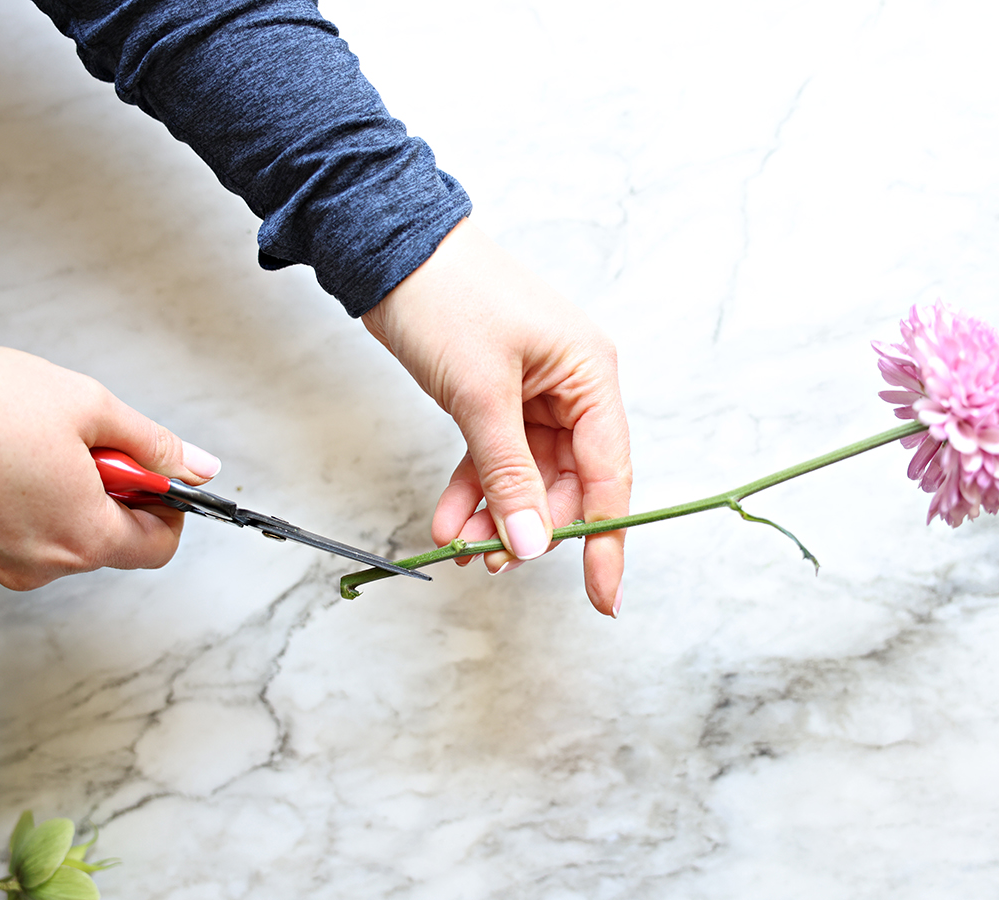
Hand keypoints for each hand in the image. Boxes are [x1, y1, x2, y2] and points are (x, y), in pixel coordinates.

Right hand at [0, 341, 220, 589]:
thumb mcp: (86, 406)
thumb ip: (152, 443)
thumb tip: (200, 467)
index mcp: (82, 539)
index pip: (157, 546)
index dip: (167, 505)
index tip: (154, 471)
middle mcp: (40, 568)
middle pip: (108, 540)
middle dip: (111, 490)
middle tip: (81, 438)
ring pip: (61, 534)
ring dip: (65, 492)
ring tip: (27, 439)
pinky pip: (17, 532)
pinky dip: (23, 499)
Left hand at [362, 219, 631, 616]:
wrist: (388, 249)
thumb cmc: (448, 299)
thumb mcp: (481, 394)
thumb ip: (509, 475)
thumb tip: (534, 543)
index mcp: (592, 377)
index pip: (610, 476)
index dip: (606, 540)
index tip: (603, 598)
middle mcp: (573, 389)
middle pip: (568, 485)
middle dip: (530, 527)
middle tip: (489, 562)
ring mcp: (534, 395)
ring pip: (527, 478)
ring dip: (495, 516)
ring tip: (458, 547)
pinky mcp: (496, 398)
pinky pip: (494, 460)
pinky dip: (474, 492)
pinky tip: (449, 522)